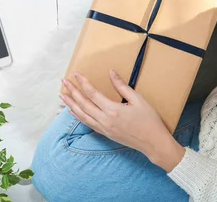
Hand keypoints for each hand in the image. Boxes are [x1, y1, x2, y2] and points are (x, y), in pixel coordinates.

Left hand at [60, 70, 184, 171]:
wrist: (154, 143)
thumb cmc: (149, 120)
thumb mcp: (138, 100)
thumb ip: (122, 86)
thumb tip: (111, 72)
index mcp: (113, 110)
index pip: (92, 93)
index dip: (82, 82)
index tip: (76, 73)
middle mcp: (105, 120)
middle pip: (83, 103)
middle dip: (72, 91)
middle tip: (64, 81)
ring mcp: (104, 128)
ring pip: (82, 115)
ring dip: (71, 104)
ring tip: (62, 95)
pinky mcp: (105, 134)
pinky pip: (87, 123)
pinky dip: (78, 116)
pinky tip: (72, 111)